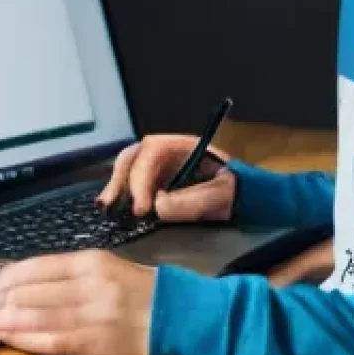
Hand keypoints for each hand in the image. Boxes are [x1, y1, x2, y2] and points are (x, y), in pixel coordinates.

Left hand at [0, 250, 155, 354]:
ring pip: (30, 314)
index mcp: (87, 260)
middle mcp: (85, 283)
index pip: (29, 268)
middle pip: (24, 291)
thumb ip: (67, 274)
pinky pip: (48, 339)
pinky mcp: (96, 341)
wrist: (183, 316)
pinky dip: (20, 339)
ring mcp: (90, 312)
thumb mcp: (106, 267)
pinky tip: (2, 339)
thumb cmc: (143, 291)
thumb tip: (23, 286)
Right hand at [95, 134, 236, 220]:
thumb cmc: (236, 191)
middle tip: (112, 205)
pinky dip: (121, 195)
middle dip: (120, 179)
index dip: (141, 177)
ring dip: (115, 186)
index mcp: (182, 146)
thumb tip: (158, 207)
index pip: (152, 151)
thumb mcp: (222, 194)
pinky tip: (113, 208)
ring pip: (128, 168)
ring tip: (106, 207)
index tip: (142, 207)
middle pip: (133, 156)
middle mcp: (166, 152)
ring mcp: (159, 167)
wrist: (247, 200)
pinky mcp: (155, 183)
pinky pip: (131, 184)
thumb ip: (194, 200)